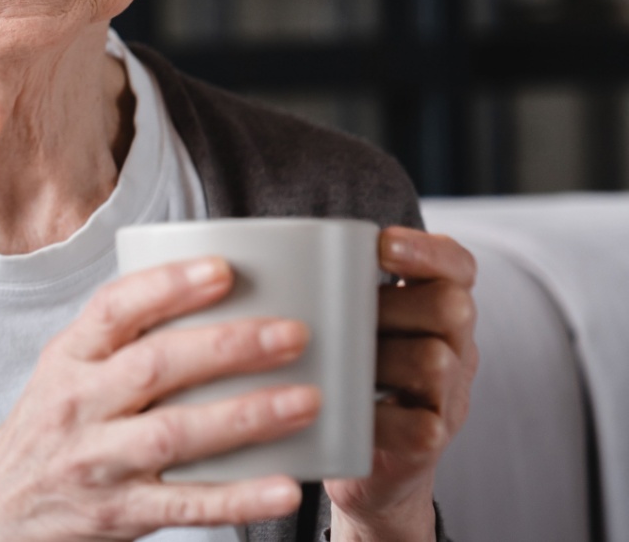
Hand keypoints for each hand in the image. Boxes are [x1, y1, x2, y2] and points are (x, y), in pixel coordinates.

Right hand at [0, 257, 320, 541]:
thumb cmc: (46, 435)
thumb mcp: (63, 376)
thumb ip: (118, 343)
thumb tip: (211, 296)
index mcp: (66, 360)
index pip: (113, 309)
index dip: (168, 285)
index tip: (224, 269)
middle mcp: (77, 406)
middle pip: (156, 366)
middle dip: (229, 346)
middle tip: (294, 333)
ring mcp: (97, 463)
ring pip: (175, 433)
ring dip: (246, 416)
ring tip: (307, 400)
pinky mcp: (118, 515)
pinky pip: (185, 506)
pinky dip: (238, 498)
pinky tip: (286, 487)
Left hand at [327, 228, 478, 541]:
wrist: (357, 462)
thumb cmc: (340, 373)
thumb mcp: (344, 323)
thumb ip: (328, 287)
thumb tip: (247, 244)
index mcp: (435, 309)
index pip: (457, 265)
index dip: (427, 250)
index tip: (380, 243)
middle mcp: (456, 348)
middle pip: (452, 307)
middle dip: (393, 303)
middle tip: (345, 313)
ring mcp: (448, 397)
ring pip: (435, 361)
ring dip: (379, 357)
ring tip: (336, 361)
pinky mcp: (430, 442)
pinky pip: (418, 425)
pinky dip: (375, 416)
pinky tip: (340, 407)